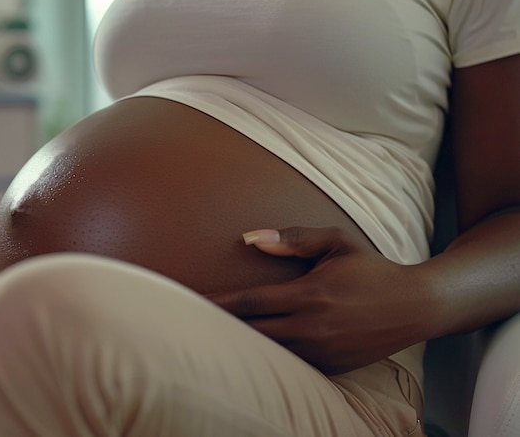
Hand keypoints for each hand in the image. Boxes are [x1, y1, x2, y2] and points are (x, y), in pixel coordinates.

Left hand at [207, 226, 431, 373]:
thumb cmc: (370, 267)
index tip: (191, 300)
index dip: (217, 302)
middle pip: (251, 331)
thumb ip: (293, 239)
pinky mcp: (332, 369)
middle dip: (220, 327)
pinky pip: (290, 365)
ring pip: (268, 354)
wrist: (415, 305)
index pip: (250, 301)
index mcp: (309, 293)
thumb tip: (251, 238)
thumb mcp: (336, 242)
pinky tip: (251, 351)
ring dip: (241, 344)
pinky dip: (269, 357)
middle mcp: (312, 327)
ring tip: (213, 337)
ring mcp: (322, 353)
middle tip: (191, 321)